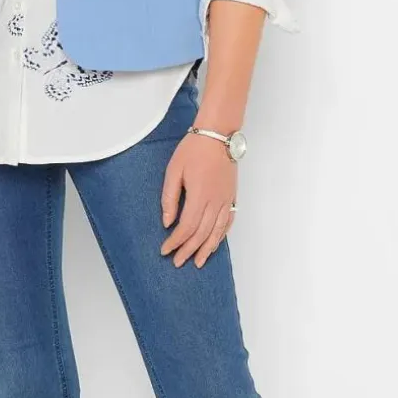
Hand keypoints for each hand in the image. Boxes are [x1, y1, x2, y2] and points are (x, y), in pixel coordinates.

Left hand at [160, 132, 236, 267]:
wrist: (218, 135)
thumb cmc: (193, 150)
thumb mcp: (173, 171)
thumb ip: (170, 198)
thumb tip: (167, 222)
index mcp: (199, 195)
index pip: (187, 227)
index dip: (175, 241)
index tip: (165, 250)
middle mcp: (216, 201)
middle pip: (202, 234)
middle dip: (189, 250)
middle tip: (178, 262)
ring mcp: (226, 200)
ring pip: (217, 231)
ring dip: (206, 249)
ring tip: (198, 262)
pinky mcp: (232, 196)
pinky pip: (229, 221)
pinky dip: (221, 236)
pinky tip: (214, 244)